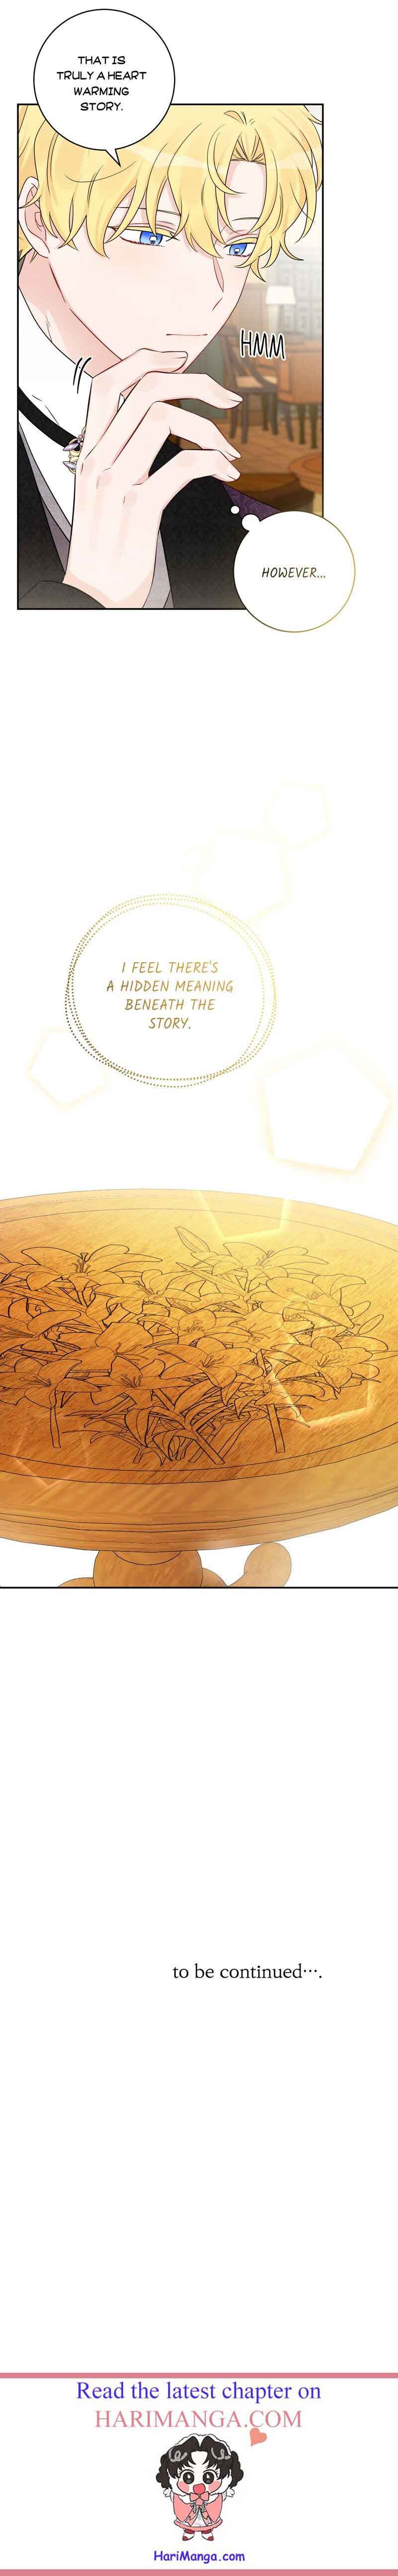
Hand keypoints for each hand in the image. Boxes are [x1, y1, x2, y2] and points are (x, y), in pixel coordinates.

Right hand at [64, 348, 240, 606]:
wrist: (93, 593)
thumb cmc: (107, 544)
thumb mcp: (104, 490)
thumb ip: (120, 455)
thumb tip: (157, 424)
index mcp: (89, 451)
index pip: (108, 385)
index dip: (146, 359)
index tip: (180, 357)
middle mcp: (98, 460)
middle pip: (144, 391)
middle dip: (194, 382)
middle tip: (226, 398)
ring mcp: (116, 483)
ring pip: (163, 419)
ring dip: (208, 429)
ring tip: (227, 449)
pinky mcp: (138, 509)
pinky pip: (182, 465)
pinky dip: (212, 461)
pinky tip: (225, 471)